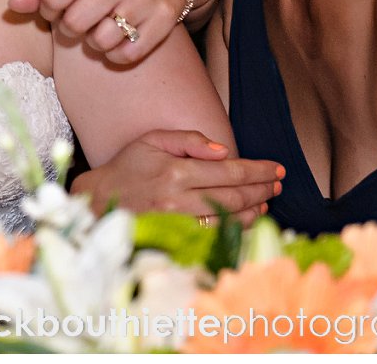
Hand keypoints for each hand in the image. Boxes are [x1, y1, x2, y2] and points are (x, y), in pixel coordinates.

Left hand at [9, 0, 194, 61]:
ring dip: (93, 41)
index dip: (48, 8)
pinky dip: (116, 54)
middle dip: (69, 27)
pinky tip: (117, 40)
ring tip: (99, 27)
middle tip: (77, 19)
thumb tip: (12, 6)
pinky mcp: (165, 19)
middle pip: (75, 23)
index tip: (57, 7)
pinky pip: (128, 54)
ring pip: (100, 41)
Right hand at [73, 129, 282, 222]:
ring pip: (228, 218)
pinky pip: (215, 233)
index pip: (229, 170)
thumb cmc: (127, 167)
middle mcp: (180, 198)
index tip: (276, 170)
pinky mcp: (177, 237)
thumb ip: (189, 140)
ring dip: (253, 210)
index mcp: (176, 170)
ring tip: (266, 200)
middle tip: (277, 184)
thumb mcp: (152, 140)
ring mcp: (179, 222)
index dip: (257, 170)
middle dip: (261, 189)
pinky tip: (246, 218)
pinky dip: (235, 226)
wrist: (100, 199)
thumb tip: (223, 151)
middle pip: (234, 196)